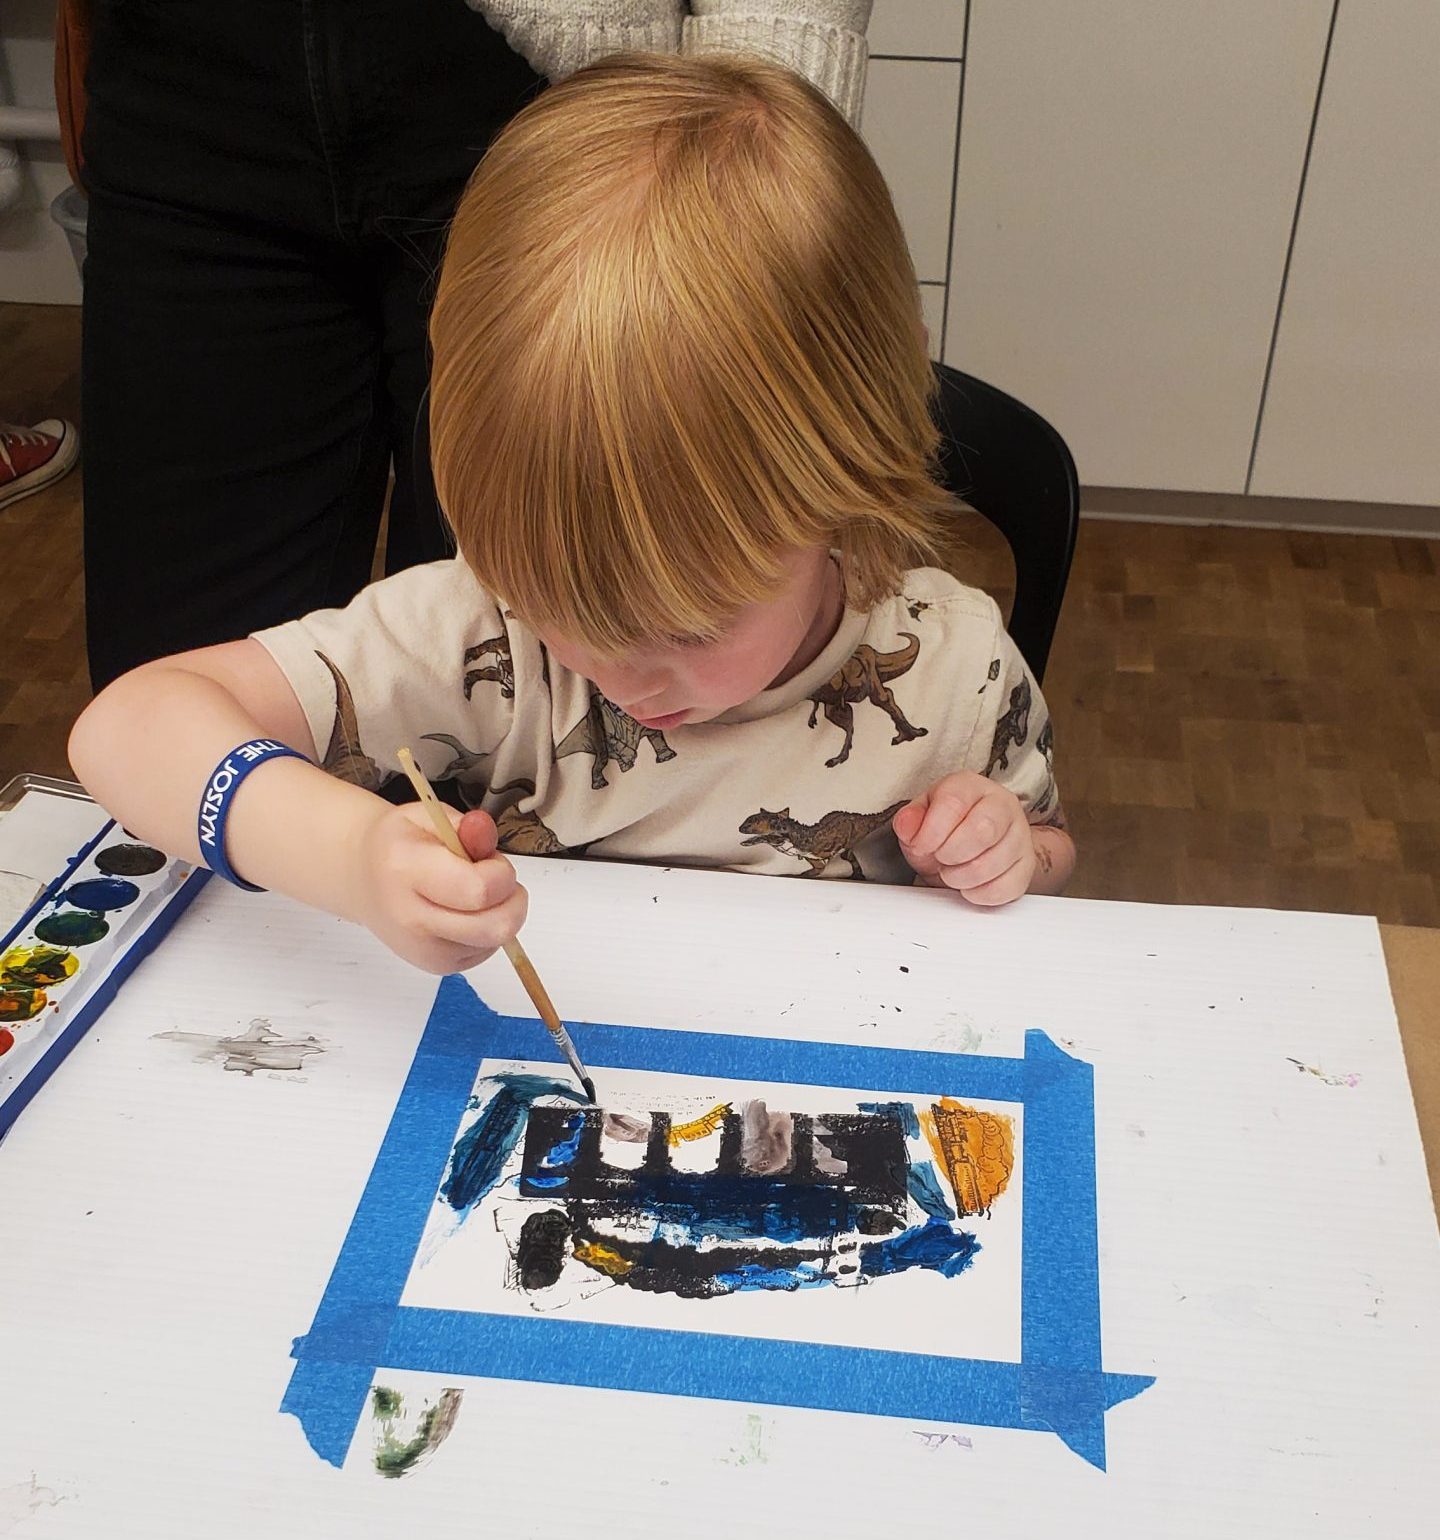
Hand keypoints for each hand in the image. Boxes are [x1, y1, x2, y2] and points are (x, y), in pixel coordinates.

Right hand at [349, 803, 526, 972]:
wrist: (365, 879)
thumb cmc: (399, 845)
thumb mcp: (429, 818)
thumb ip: (465, 827)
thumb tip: (484, 830)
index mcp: (406, 870)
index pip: (480, 890)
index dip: (501, 873)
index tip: (490, 860)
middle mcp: (411, 918)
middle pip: (495, 926)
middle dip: (511, 898)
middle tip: (493, 878)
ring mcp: (423, 949)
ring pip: (495, 941)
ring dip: (500, 914)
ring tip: (474, 892)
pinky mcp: (436, 966)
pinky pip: (486, 952)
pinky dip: (488, 931)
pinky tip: (465, 911)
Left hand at [893, 772, 1035, 905]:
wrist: (974, 845)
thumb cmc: (945, 828)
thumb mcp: (920, 819)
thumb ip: (910, 821)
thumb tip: (907, 825)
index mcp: (970, 786)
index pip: (953, 802)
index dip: (931, 831)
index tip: (921, 845)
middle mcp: (1002, 805)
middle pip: (982, 830)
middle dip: (950, 854)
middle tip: (940, 859)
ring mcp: (1020, 836)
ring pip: (993, 863)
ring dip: (961, 878)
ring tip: (951, 872)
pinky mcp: (1027, 866)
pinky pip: (1005, 888)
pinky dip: (979, 894)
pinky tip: (969, 885)